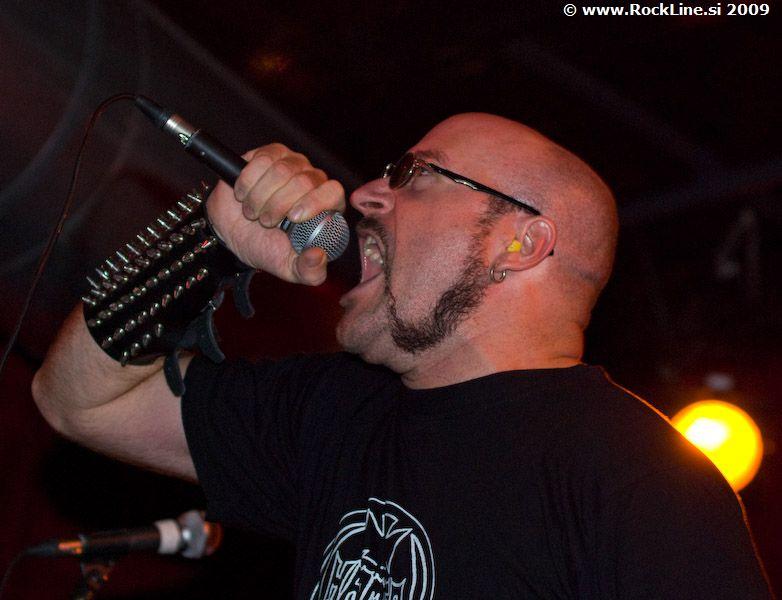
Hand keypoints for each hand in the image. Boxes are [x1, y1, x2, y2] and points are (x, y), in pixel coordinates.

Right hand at [205, 143, 345, 284]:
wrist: (232, 237)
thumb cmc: (267, 249)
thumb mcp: (290, 268)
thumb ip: (310, 271)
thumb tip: (318, 255)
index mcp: (326, 207)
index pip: (333, 192)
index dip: (315, 201)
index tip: (293, 218)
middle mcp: (313, 181)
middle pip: (305, 180)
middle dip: (279, 205)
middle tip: (266, 223)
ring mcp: (292, 164)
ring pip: (282, 169)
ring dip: (261, 196)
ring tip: (253, 212)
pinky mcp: (269, 155)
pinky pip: (262, 159)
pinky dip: (248, 181)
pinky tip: (243, 195)